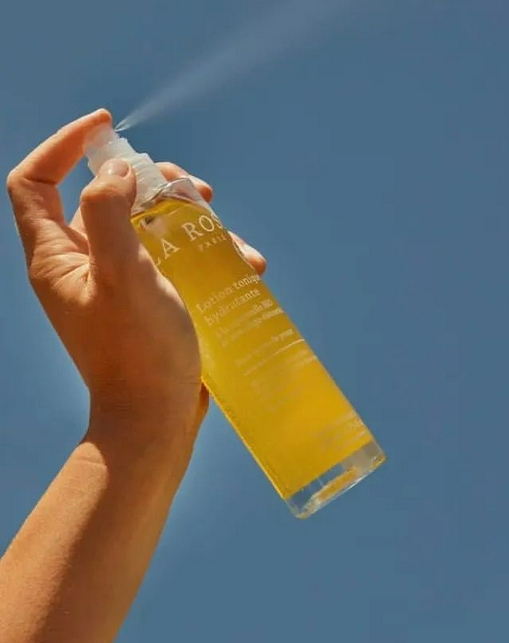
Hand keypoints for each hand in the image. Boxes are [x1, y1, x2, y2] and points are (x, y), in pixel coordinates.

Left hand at [7, 109, 265, 446]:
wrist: (158, 417)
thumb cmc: (137, 352)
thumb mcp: (122, 276)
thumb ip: (109, 214)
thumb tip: (117, 172)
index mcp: (57, 256)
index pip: (35, 181)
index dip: (62, 146)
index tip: (106, 127)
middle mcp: (81, 264)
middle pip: (103, 197)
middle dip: (147, 180)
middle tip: (187, 184)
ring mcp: (116, 282)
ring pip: (145, 224)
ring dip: (183, 213)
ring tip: (219, 221)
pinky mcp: (148, 299)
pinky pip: (170, 257)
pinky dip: (200, 250)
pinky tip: (240, 260)